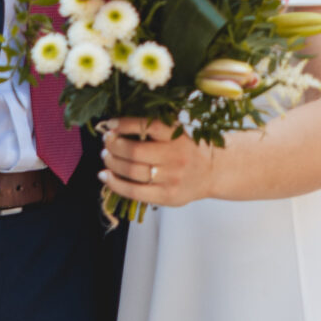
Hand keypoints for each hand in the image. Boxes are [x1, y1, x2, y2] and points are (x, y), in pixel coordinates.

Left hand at [101, 117, 218, 206]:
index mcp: (178, 136)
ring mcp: (171, 179)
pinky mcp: (166, 196)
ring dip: (112, 162)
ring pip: (132, 171)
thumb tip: (117, 125)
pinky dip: (115, 183)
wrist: (214, 171)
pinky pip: (134, 192)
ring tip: (106, 156)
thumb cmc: (190, 148)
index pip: (147, 126)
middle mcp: (175, 157)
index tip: (110, 124)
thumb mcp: (179, 130)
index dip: (124, 124)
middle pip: (134, 152)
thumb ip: (155, 127)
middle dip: (113, 145)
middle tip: (106, 141)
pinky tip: (105, 176)